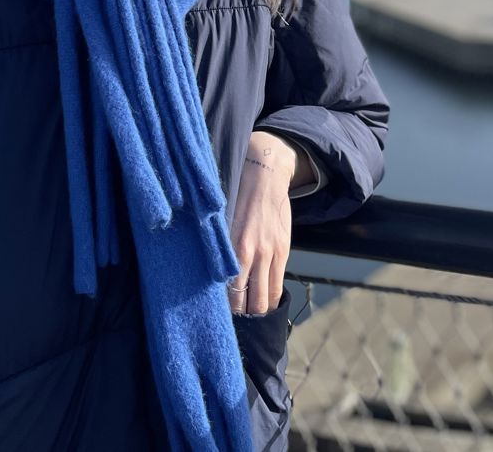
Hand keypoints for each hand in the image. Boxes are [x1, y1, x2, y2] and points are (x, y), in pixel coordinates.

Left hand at [228, 131, 300, 314]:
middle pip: (247, 303)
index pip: (227, 293)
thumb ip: (219, 251)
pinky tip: (263, 299)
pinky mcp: (283, 251)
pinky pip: (279, 285)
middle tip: (233, 317)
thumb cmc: (235, 198)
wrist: (264, 174)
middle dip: (240, 315)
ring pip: (266, 300)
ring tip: (249, 312)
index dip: (223, 310)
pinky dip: (271, 298)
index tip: (216, 315)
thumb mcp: (221, 224)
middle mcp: (250, 254)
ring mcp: (269, 254)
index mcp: (231, 248)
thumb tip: (208, 279)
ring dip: (257, 310)